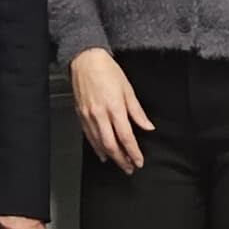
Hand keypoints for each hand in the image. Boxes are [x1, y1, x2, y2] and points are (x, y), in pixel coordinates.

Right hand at [71, 49, 151, 173]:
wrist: (85, 60)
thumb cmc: (107, 71)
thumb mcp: (128, 89)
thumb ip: (137, 112)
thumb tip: (147, 126)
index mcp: (115, 108)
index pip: (126, 137)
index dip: (133, 152)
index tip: (139, 161)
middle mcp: (100, 115)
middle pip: (111, 145)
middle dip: (122, 159)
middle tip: (129, 168)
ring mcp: (89, 116)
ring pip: (99, 143)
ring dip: (110, 156)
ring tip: (119, 163)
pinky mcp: (80, 115)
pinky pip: (89, 136)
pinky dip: (96, 147)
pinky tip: (102, 153)